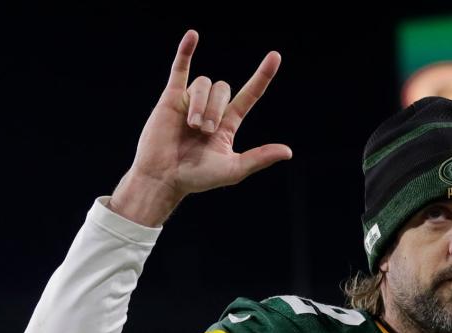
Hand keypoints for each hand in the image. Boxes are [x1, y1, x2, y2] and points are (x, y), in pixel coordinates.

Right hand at [112, 30, 291, 224]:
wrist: (164, 177)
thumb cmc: (198, 178)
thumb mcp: (234, 170)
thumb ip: (259, 158)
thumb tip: (288, 152)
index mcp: (228, 124)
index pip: (250, 95)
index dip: (262, 76)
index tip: (275, 56)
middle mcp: (211, 110)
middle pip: (223, 89)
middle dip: (215, 109)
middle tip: (204, 131)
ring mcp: (191, 102)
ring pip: (204, 84)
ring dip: (200, 104)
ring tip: (191, 126)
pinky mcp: (171, 98)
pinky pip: (180, 69)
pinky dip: (186, 51)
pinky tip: (193, 35)